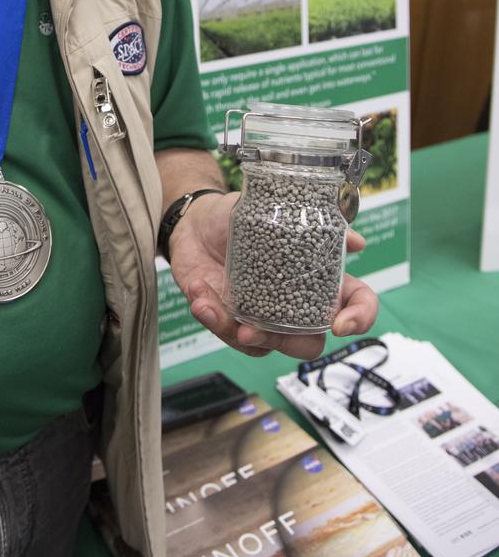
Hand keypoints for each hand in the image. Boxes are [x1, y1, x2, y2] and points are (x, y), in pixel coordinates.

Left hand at [167, 193, 378, 360]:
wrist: (196, 221)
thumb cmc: (239, 217)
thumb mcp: (273, 209)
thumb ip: (312, 222)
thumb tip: (357, 241)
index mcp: (317, 276)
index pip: (355, 302)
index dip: (359, 318)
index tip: (341, 325)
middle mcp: (294, 303)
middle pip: (311, 342)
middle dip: (287, 343)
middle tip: (256, 330)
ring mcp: (263, 316)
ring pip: (265, 347)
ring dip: (237, 333)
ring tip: (210, 305)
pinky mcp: (231, 319)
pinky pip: (226, 332)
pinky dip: (210, 315)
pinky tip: (198, 293)